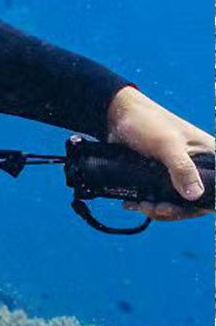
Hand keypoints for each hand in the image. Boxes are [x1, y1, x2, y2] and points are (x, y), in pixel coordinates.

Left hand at [104, 86, 214, 219]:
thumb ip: (182, 168)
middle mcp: (198, 165)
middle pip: (193, 200)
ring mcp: (179, 171)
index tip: (174, 209)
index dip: (198, 206)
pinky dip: (149, 202)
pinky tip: (135, 203)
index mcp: (210, 156)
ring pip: (175, 200)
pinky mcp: (161, 174)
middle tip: (152, 208)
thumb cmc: (148, 123)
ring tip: (140, 205)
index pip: (214, 190)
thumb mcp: (167, 144)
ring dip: (157, 208)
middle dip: (172, 209)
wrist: (118, 116)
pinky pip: (160, 195)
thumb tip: (194, 195)